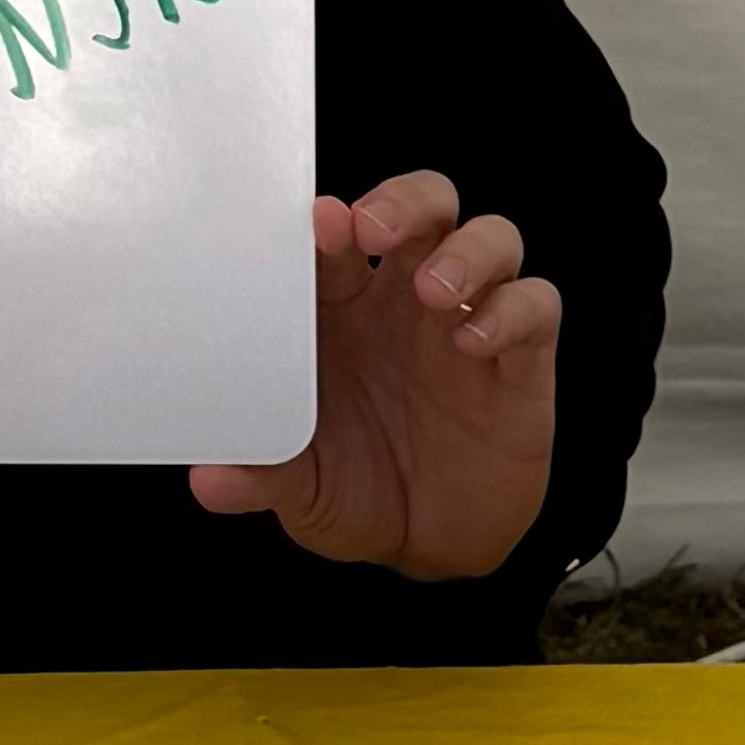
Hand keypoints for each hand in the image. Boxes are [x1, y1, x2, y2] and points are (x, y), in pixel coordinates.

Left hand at [190, 170, 558, 579]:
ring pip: (489, 237)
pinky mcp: (523, 359)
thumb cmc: (360, 490)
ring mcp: (468, 320)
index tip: (315, 221)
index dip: (329, 220)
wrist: (434, 544)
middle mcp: (405, 300)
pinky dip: (512, 309)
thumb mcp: (303, 489)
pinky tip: (475, 342)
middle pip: (422, 206)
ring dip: (466, 250)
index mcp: (342, 309)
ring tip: (432, 290)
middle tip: (373, 227)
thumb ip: (262, 474)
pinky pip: (535, 305)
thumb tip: (209, 481)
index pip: (338, 237)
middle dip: (403, 201)